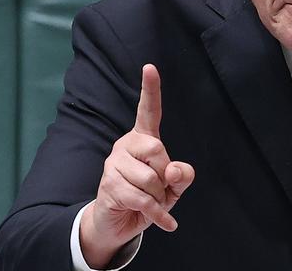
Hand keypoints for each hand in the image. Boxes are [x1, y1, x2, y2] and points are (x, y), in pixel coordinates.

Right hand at [80, 64, 194, 267]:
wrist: (119, 222)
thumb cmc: (150, 196)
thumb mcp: (173, 186)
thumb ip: (181, 175)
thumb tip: (175, 170)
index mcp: (144, 138)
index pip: (149, 110)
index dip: (150, 89)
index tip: (150, 67)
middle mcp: (126, 145)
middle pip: (157, 150)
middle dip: (165, 175)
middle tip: (159, 187)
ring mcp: (114, 165)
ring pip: (150, 179)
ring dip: (160, 197)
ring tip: (151, 201)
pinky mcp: (109, 186)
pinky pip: (143, 200)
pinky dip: (159, 216)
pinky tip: (168, 224)